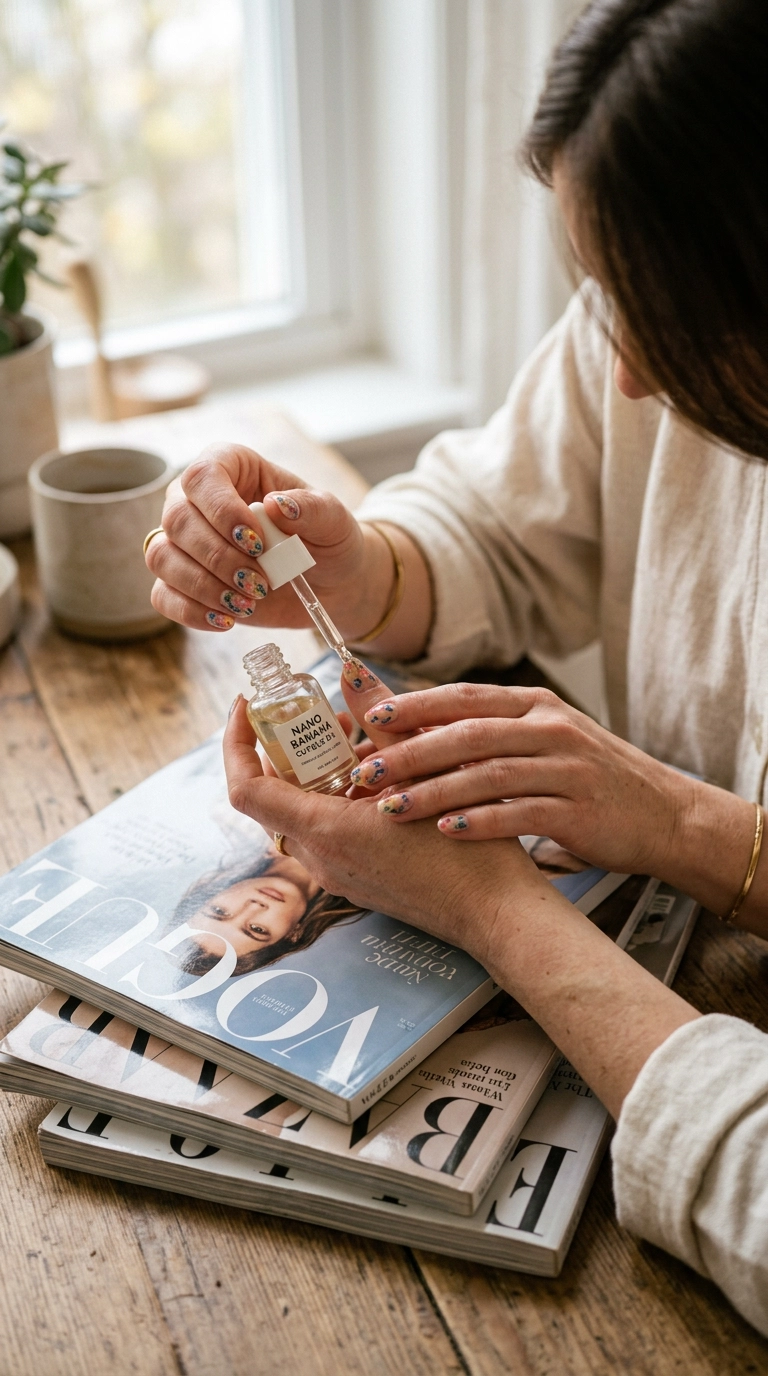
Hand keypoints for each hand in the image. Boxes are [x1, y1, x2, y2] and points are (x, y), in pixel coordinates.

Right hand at [145, 443, 367, 632]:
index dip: (222, 510)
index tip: (256, 542)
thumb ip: (312, 508)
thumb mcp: (334, 520)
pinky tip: (227, 620)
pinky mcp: (184, 582)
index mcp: (230, 467)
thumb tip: (276, 505)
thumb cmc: (329, 541)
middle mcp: (197, 500)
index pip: (202, 476)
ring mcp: (186, 542)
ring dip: (203, 586)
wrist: (331, 582)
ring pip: (162, 557)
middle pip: (176, 519)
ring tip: (247, 604)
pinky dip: (191, 611)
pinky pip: (163, 595)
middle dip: (218, 557)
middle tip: (260, 583)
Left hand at [222, 694, 547, 968]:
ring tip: (361, 742)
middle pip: (272, 798)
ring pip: (301, 815)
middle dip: (287, 750)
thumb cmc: (468, 853)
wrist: (496, 915)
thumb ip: (383, 721)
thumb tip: (352, 671)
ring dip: (316, 775)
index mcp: (325, 832)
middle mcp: (321, 859)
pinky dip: (337, 799)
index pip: (245, 789)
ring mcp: (337, 875)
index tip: (248, 707)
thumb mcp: (427, 771)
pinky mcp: (357, 880)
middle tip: (324, 716)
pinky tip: (381, 779)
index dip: (236, 743)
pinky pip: (326, 833)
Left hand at [348, 682, 692, 876]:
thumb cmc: (591, 778)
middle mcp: (551, 729)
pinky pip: (520, 814)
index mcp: (536, 705)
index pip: (465, 697)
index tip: (371, 719)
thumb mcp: (545, 739)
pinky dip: (481, 821)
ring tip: (391, 809)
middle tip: (365, 772)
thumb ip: (491, 732)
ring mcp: (567, 769)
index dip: (416, 706)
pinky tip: (447, 831)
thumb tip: (418, 730)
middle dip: (411, 753)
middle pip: (468, 734)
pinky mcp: (579, 811)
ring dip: (434, 791)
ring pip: (488, 774)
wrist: (664, 813)